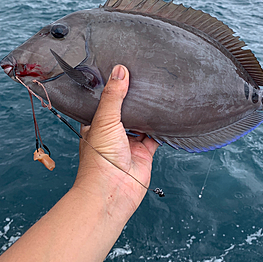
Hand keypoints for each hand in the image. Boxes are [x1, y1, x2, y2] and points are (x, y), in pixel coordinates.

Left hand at [75, 65, 158, 214]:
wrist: (112, 191)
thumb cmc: (99, 161)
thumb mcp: (104, 120)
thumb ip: (114, 96)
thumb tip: (119, 70)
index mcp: (96, 125)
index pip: (104, 102)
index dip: (111, 89)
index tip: (120, 72)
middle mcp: (112, 133)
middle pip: (125, 112)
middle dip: (133, 100)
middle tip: (142, 80)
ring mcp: (128, 143)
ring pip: (140, 123)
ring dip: (147, 113)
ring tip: (156, 93)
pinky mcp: (144, 153)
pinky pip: (154, 137)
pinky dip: (160, 129)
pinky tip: (166, 117)